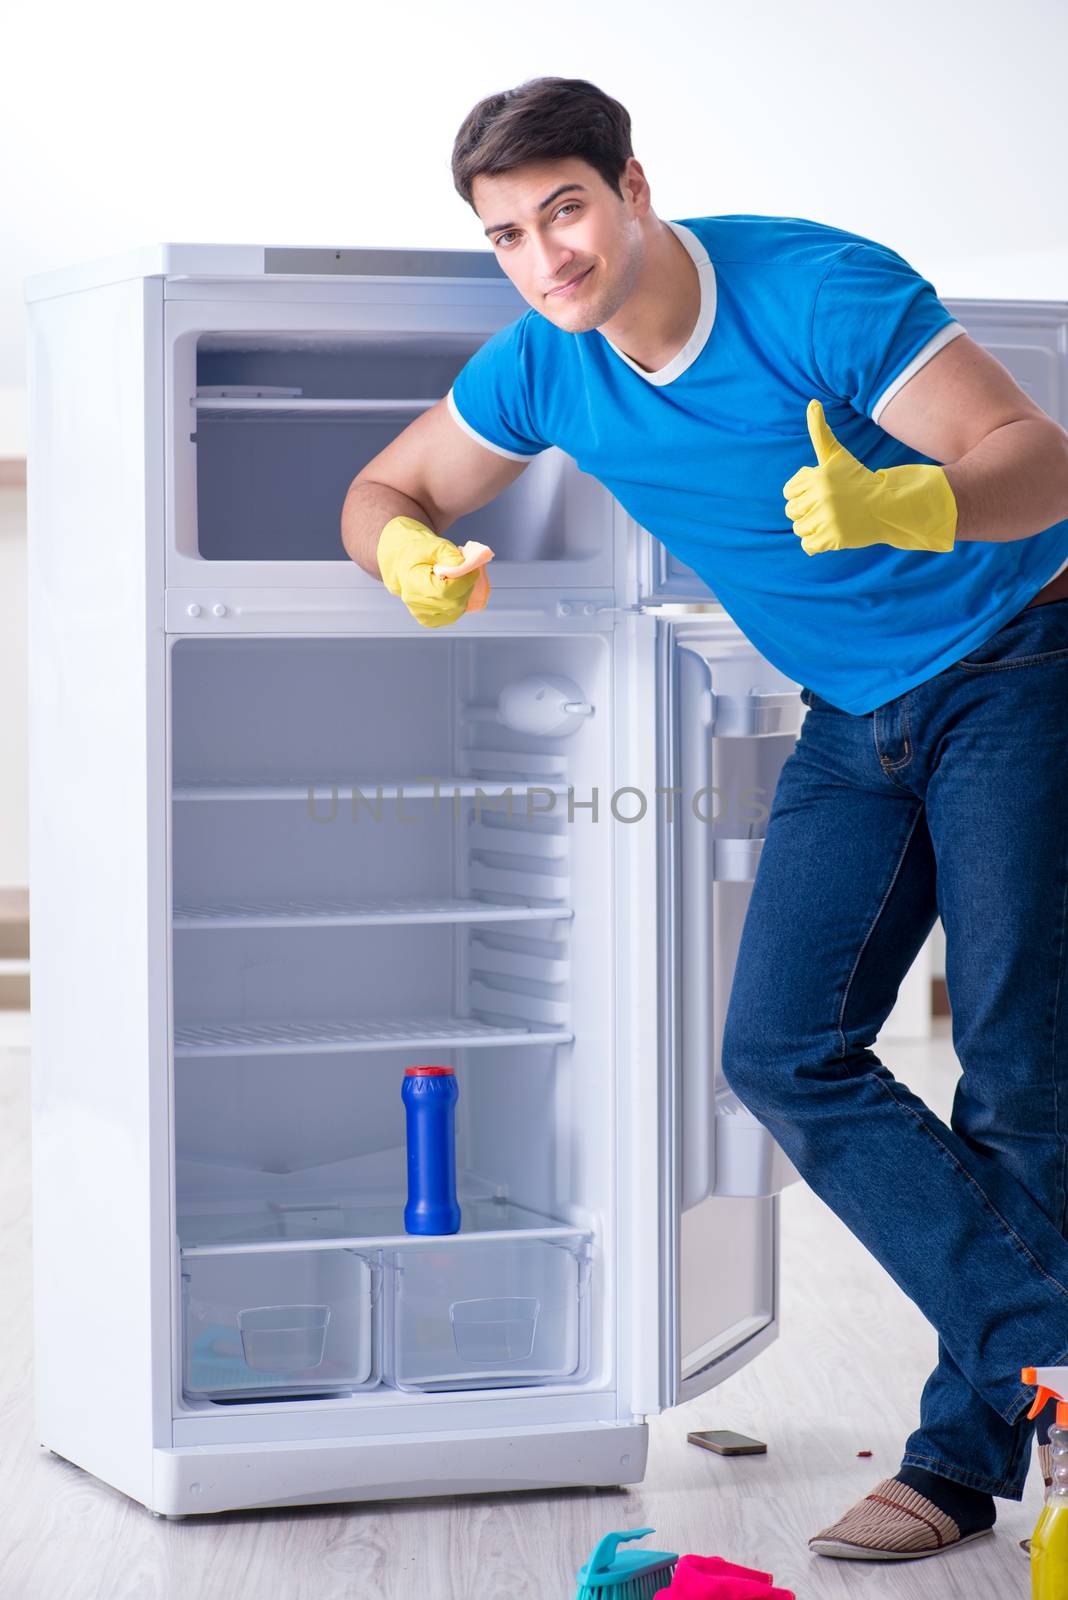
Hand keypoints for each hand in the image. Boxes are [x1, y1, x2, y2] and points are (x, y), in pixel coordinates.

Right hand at [376, 516, 487, 626]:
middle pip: (454, 602)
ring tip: (458, 579)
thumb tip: (466, 567)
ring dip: (464, 594)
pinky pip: (452, 614)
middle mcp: (416, 604)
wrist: (405, 563)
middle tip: (469, 572)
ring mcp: (422, 615)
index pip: (446, 590)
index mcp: (413, 584)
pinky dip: (459, 602)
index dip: (465, 581)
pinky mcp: (429, 620)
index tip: (473, 569)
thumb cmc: (420, 552)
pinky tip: (454, 590)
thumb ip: (450, 555)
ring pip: (456, 610)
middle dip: (467, 586)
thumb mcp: (435, 545)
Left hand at [782, 399, 957, 555]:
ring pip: (799, 529)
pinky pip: (808, 547)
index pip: (788, 492)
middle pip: (791, 512)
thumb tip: (812, 403)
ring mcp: (828, 519)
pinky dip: (817, 544)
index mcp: (818, 476)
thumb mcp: (837, 455)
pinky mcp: (834, 539)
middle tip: (830, 506)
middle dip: (807, 510)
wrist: (887, 505)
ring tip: (833, 518)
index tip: (822, 491)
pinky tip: (832, 533)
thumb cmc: (857, 478)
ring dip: (813, 527)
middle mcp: (822, 497)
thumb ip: (820, 432)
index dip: (803, 492)